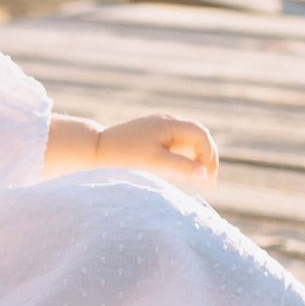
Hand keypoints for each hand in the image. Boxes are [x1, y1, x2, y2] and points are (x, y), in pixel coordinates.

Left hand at [93, 114, 218, 187]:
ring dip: (197, 161)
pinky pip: (176, 147)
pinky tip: (185, 176)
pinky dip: (184, 160)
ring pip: (188, 143)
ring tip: (201, 183)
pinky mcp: (152, 138)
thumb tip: (205, 175)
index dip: (208, 157)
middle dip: (207, 159)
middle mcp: (167, 122)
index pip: (200, 136)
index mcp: (168, 124)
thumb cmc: (123, 156)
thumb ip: (181, 167)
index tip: (207, 179)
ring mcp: (159, 129)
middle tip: (210, 183)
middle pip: (198, 137)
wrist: (94, 150)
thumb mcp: (154, 163)